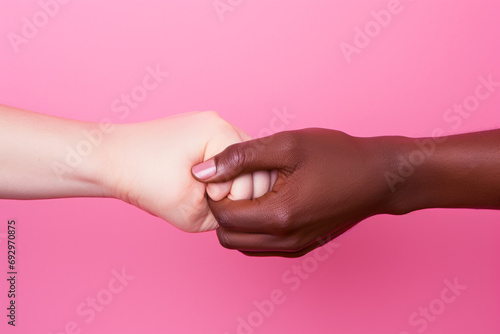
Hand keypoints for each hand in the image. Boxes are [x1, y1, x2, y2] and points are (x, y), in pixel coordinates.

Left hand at [103, 111, 272, 231]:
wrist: (106, 161)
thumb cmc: (142, 181)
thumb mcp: (191, 213)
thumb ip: (227, 216)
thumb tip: (244, 211)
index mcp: (220, 133)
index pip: (256, 175)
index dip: (235, 196)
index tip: (207, 198)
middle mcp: (220, 122)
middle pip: (255, 166)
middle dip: (237, 189)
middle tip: (208, 198)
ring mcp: (210, 124)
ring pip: (242, 164)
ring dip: (229, 183)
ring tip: (202, 192)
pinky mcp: (200, 133)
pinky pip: (225, 159)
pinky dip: (218, 176)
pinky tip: (198, 184)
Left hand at [192, 128, 393, 255]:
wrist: (379, 177)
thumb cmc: (338, 156)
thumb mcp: (287, 145)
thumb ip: (241, 157)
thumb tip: (203, 171)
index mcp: (279, 215)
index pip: (222, 217)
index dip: (214, 194)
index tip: (223, 173)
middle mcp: (285, 239)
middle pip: (228, 237)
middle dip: (222, 210)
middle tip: (233, 183)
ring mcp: (294, 246)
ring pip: (243, 244)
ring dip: (237, 221)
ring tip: (251, 191)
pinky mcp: (302, 246)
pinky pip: (262, 245)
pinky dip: (254, 228)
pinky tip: (267, 201)